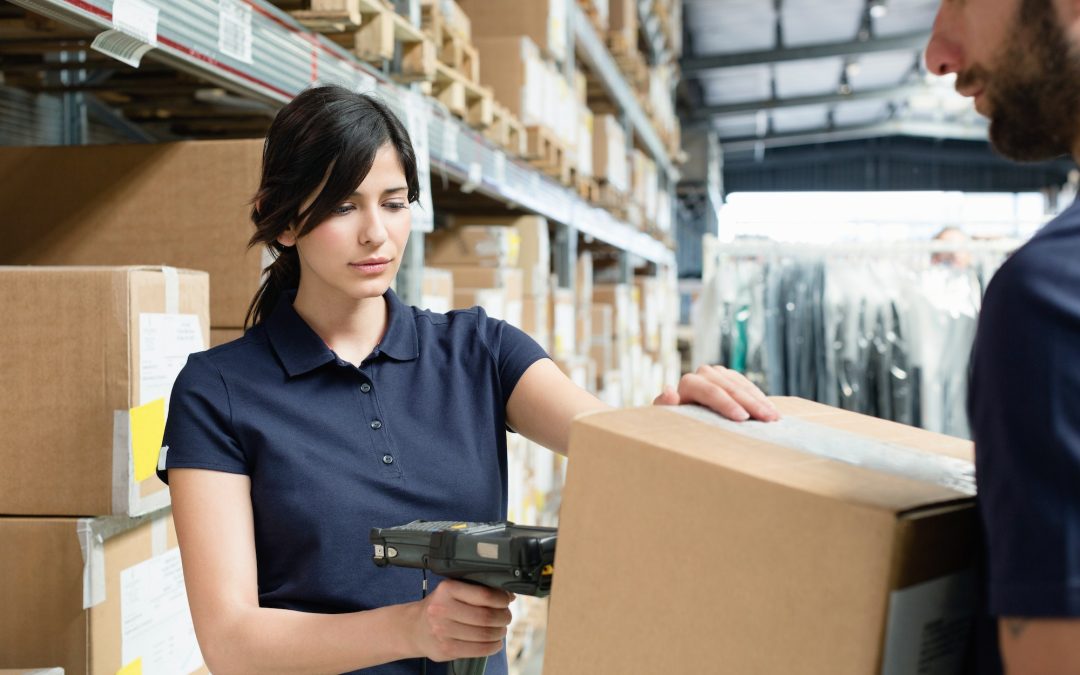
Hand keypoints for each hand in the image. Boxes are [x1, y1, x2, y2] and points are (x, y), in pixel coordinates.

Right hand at [409, 579, 513, 661]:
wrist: (413, 628)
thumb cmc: (439, 607)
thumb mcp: (452, 591)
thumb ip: (477, 590)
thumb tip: (509, 595)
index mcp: (447, 589)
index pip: (484, 595)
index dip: (502, 599)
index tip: (507, 601)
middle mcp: (443, 609)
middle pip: (486, 616)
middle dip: (503, 617)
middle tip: (506, 617)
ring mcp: (443, 631)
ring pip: (484, 634)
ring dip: (499, 633)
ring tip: (500, 630)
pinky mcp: (446, 649)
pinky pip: (478, 650)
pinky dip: (492, 647)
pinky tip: (494, 643)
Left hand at [653, 365, 778, 421]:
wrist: (681, 420)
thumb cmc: (674, 423)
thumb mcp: (666, 419)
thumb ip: (665, 406)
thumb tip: (670, 391)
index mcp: (689, 383)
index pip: (710, 391)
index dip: (727, 404)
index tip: (742, 419)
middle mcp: (703, 373)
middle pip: (730, 387)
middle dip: (751, 404)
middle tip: (769, 419)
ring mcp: (718, 374)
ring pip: (742, 384)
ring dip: (760, 400)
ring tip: (775, 417)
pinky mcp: (730, 377)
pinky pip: (747, 385)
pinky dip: (760, 398)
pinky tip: (771, 410)